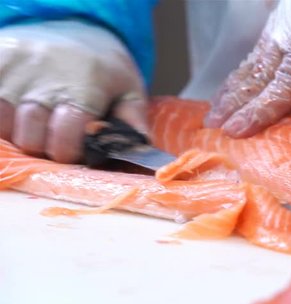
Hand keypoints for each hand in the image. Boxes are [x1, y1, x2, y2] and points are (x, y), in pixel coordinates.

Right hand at [0, 20, 147, 162]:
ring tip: (39, 123)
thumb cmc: (104, 67)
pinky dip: (2, 117)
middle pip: (31, 137)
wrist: (75, 26)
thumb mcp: (129, 90)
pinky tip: (18, 112)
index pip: (65, 138)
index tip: (76, 149)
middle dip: (45, 146)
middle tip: (56, 137)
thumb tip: (138, 151)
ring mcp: (16, 67)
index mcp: (86, 85)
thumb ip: (133, 122)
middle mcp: (47, 75)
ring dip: (20, 132)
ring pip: (4, 125)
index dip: (70, 152)